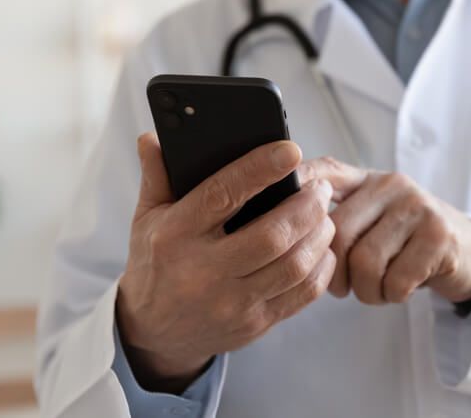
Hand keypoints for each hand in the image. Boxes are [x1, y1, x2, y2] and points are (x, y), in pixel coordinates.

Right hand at [116, 134, 335, 392]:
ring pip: (294, 266)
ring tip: (324, 214)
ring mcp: (232, 303)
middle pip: (272, 236)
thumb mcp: (146, 219)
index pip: (222, 196)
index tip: (291, 151)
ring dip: (319, 234)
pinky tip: (323, 247)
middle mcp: (204, 272)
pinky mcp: (255, 323)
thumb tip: (153, 137)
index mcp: (176, 237)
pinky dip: (322, 266)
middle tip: (320, 188)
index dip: (260, 170)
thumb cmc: (156, 264)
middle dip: (307, 206)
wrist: (153, 332)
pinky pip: (302, 294)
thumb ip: (156, 177)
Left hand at [297, 158, 470, 304]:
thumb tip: (280, 233)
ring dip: (365, 290)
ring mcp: (418, 207)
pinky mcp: (440, 235)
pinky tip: (399, 289)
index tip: (276, 212)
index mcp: (366, 180)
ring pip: (366, 261)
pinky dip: (391, 295)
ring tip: (376, 289)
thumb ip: (335, 217)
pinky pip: (396, 279)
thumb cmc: (404, 242)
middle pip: (338, 233)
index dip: (297, 186)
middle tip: (343, 287)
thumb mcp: (372, 220)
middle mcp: (391, 185)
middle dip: (335, 273)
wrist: (465, 251)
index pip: (324, 172)